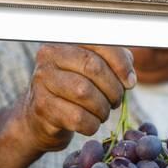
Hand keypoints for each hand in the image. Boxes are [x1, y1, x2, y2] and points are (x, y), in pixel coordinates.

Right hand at [0, 44, 135, 167]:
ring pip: (85, 93)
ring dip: (102, 109)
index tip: (130, 82)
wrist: (38, 121)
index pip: (99, 44)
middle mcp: (49, 58)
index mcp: (65, 42)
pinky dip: (92, 125)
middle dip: (113, 89)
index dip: (120, 64)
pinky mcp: (42, 108)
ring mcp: (43, 82)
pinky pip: (78, 118)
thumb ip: (112, 65)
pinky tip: (90, 124)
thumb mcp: (89, 74)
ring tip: (102, 113)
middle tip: (115, 102)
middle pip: (93, 68)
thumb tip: (129, 77)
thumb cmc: (70, 94)